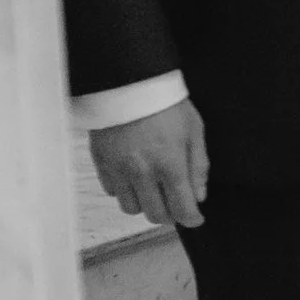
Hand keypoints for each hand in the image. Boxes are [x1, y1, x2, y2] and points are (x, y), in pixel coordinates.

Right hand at [89, 97, 209, 229]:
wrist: (128, 80)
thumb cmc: (165, 103)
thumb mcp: (194, 130)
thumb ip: (198, 166)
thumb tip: (198, 196)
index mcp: (170, 164)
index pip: (182, 210)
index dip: (192, 219)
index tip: (195, 217)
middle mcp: (142, 171)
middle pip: (156, 215)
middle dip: (169, 214)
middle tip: (174, 202)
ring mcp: (118, 168)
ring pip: (131, 208)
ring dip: (144, 203)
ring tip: (152, 187)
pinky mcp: (101, 161)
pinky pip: (112, 190)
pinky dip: (124, 189)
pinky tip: (133, 175)